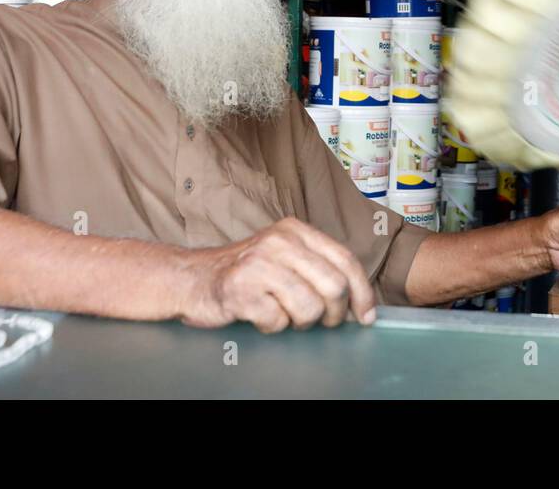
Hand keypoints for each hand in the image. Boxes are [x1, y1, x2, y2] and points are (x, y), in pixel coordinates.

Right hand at [183, 218, 377, 332]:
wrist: (191, 278)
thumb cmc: (245, 273)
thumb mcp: (283, 256)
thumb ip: (317, 267)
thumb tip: (358, 299)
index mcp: (295, 230)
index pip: (345, 259)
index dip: (362, 292)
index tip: (366, 315)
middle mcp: (279, 242)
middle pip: (333, 286)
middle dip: (334, 314)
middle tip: (323, 321)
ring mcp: (259, 264)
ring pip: (310, 308)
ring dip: (300, 322)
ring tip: (283, 314)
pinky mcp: (241, 290)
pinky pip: (278, 322)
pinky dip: (272, 327)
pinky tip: (259, 315)